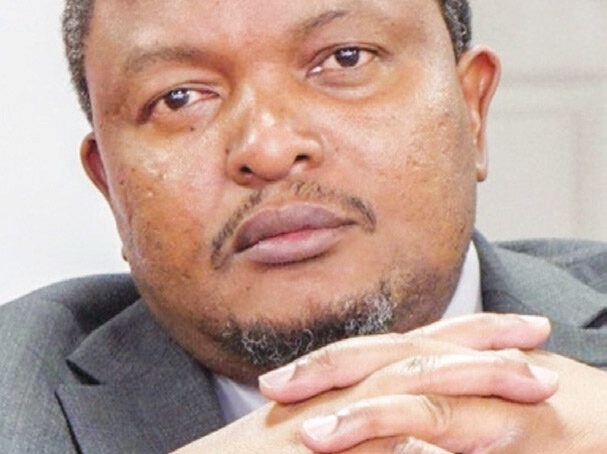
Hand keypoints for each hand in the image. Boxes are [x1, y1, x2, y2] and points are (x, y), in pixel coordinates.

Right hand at [173, 314, 556, 452]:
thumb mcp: (322, 440)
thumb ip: (368, 432)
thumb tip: (413, 435)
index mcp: (344, 389)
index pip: (411, 351)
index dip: (463, 336)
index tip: (516, 332)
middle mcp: (337, 393)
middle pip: (417, 352)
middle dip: (482, 340)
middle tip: (538, 330)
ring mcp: (323, 418)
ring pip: (402, 383)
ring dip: (467, 376)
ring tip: (528, 377)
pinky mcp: (306, 445)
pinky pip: (368, 433)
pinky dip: (407, 435)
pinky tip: (454, 441)